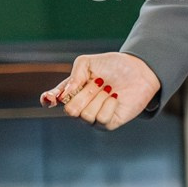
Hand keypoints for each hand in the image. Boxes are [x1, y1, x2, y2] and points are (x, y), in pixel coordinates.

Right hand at [41, 52, 160, 130]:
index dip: (48, 99)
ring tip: (108, 89)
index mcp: (70, 90)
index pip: (51, 99)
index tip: (51, 97)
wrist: (139, 70)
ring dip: (99, 99)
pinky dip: (109, 105)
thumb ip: (74, 76)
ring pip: (86, 115)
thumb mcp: (88, 63)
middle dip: (85, 94)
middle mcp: (79, 106)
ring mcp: (93, 117)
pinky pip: (102, 119)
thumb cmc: (113, 65)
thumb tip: (64, 95)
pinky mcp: (108, 123)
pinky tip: (115, 98)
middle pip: (70, 110)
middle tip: (98, 82)